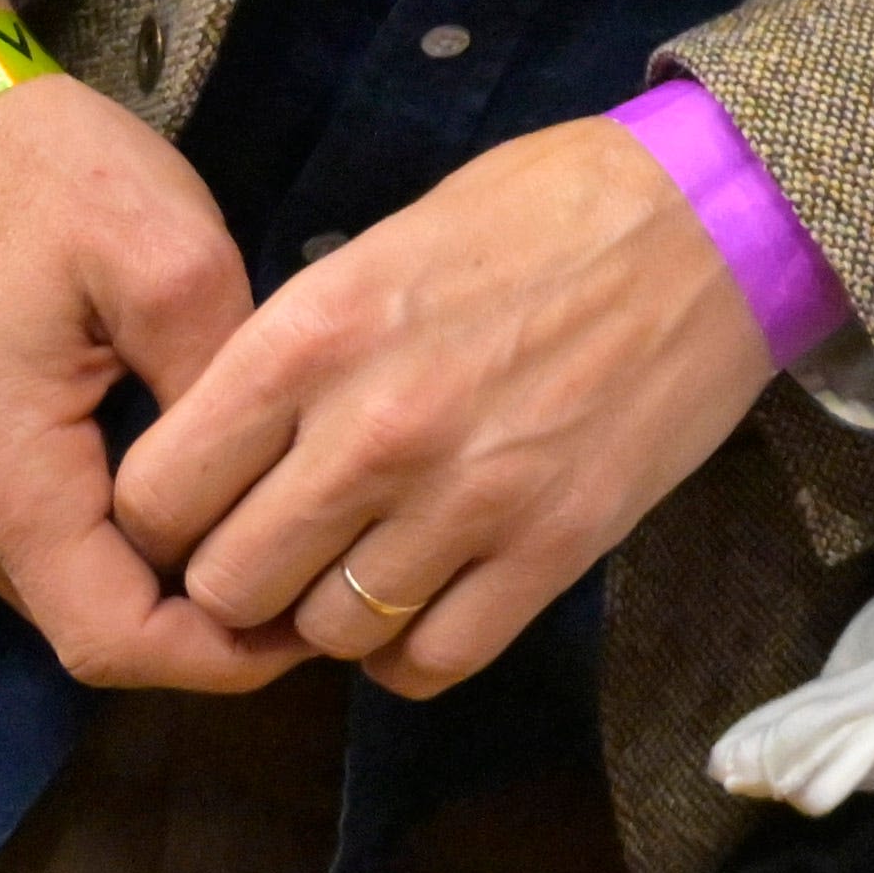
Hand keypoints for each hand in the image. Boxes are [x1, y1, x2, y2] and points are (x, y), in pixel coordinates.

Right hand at [0, 0, 298, 693]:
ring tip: (298, 538)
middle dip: (216, 630)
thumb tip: (276, 491)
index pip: (111, 643)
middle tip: (335, 575)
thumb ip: (221, 391)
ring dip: (182, 590)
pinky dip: (145, 547)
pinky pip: (64, 545)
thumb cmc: (48, 177)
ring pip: (82, 595)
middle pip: (96, 632)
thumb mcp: (170, 262)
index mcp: (3, 478)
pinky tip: (230, 500)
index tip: (325, 620)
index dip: (222, 660)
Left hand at [109, 117, 775, 691]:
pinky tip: (427, 597)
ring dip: (331, 613)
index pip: (159, 494)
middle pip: (228, 585)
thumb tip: (234, 449)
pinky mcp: (553, 548)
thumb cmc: (542, 211)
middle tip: (283, 547)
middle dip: (241, 578)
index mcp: (312, 335)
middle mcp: (372, 430)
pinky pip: (429, 661)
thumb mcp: (383, 246)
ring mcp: (466, 499)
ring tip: (367, 563)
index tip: (203, 509)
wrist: (714, 217)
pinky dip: (411, 648)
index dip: (166, 518)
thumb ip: (298, 353)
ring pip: (324, 634)